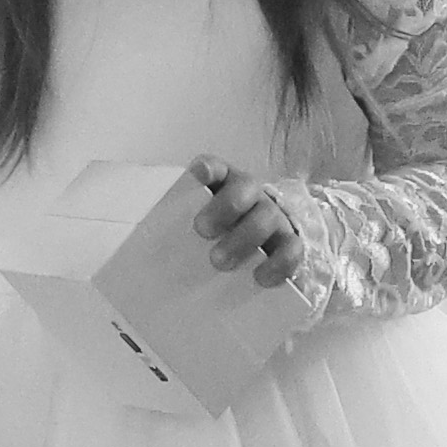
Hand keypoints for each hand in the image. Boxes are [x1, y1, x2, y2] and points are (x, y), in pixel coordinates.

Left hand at [191, 161, 305, 290]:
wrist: (254, 258)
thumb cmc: (215, 241)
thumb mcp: (199, 231)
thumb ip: (184, 231)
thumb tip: (154, 253)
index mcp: (223, 185)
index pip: (216, 168)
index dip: (208, 168)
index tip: (198, 175)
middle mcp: (252, 194)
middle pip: (245, 188)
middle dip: (224, 208)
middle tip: (202, 231)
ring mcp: (274, 215)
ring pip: (266, 217)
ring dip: (243, 239)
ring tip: (220, 262)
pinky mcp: (290, 242)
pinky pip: (291, 248)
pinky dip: (276, 264)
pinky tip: (260, 278)